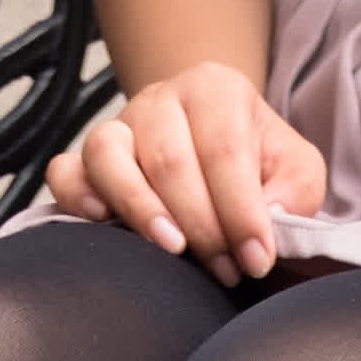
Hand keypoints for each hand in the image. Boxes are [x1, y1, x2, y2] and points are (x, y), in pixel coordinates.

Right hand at [44, 61, 326, 282]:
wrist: (214, 150)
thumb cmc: (258, 168)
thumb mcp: (294, 172)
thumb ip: (294, 191)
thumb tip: (267, 220)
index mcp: (215, 90)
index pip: (224, 149)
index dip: (241, 211)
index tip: (257, 261)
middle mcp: (161, 99)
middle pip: (169, 159)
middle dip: (201, 225)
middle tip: (224, 270)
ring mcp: (117, 126)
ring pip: (109, 155)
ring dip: (140, 209)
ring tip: (172, 250)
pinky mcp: (84, 160)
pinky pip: (65, 171)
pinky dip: (77, 195)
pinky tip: (101, 221)